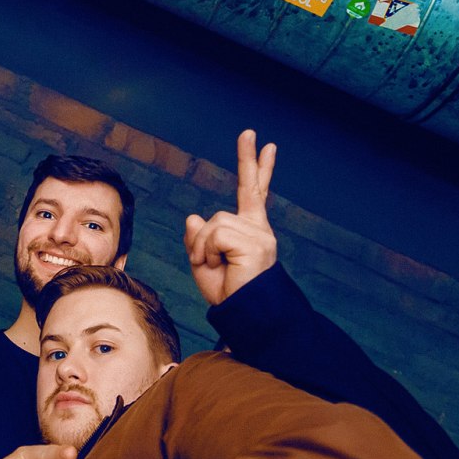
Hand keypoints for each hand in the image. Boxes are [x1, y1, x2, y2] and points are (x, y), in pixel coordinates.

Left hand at [183, 129, 277, 306]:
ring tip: (215, 267)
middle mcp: (259, 228)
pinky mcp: (255, 243)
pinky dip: (206, 251)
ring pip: (213, 223)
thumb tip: (193, 216)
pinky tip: (218, 265)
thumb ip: (198, 238)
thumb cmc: (227, 292)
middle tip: (244, 148)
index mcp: (251, 229)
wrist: (246, 315)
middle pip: (235, 200)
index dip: (257, 166)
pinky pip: (215, 235)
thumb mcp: (202, 261)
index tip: (264, 142)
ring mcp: (259, 234)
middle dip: (240, 175)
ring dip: (203, 248)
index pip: (254, 191)